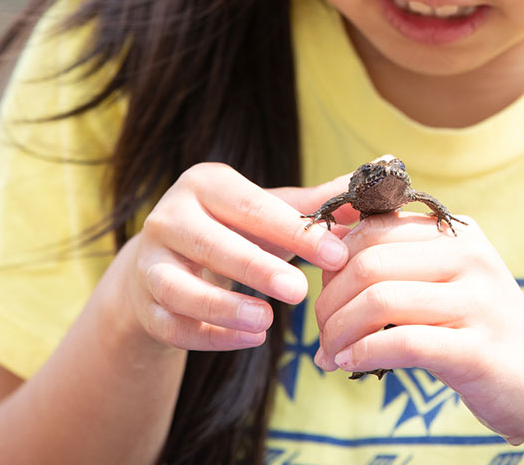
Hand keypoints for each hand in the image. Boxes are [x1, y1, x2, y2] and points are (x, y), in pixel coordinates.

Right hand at [121, 162, 354, 352]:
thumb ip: (319, 204)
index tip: (338, 255)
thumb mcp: (271, 211)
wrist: (166, 262)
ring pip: (180, 288)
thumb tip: (380, 187)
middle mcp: (169, 217)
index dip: (296, 231)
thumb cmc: (233, 230)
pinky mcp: (144, 304)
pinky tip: (251, 339)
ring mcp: (149, 263)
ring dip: (225, 308)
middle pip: (212, 244)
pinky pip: (173, 325)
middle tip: (301, 292)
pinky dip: (211, 336)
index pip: (253, 207)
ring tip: (269, 323)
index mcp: (206, 184)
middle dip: (258, 269)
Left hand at [313, 212, 523, 445]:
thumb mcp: (446, 282)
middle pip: (368, 261)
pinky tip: (349, 365)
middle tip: (321, 333)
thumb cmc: (481, 331)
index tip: (324, 298)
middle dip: (329, 300)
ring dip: (339, 331)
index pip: (371, 229)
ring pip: (379, 299)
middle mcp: (470, 257)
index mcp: (458, 233)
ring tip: (330, 354)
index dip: (332, 264)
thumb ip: (398, 259)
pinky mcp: (478, 349)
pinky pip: (403, 343)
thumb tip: (328, 237)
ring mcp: (477, 302)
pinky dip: (363, 354)